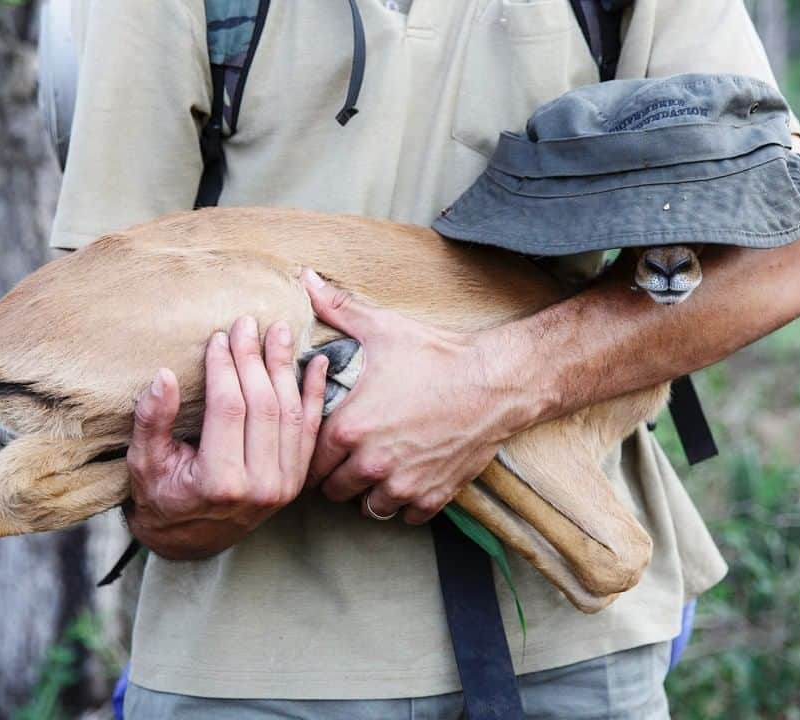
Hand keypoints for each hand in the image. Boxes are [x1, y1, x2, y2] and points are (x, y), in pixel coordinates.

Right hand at [125, 316, 327, 559]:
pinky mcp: (296, 481)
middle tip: (247, 323)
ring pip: (290, 413)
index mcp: (220, 482)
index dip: (224, 368)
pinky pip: (310, 431)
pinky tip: (316, 362)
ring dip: (285, 368)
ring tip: (279, 332)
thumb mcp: (144, 464)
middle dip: (254, 359)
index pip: (229, 408)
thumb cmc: (160, 498)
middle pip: (263, 405)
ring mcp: (284, 486)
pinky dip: (315, 394)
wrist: (190, 543)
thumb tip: (163, 376)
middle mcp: (260, 486)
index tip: (218, 337)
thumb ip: (151, 421)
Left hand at [301, 269, 519, 524]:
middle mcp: (370, 465)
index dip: (313, 451)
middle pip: (332, 490)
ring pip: (367, 508)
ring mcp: (402, 486)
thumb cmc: (436, 355)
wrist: (494, 383)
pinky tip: (410, 477)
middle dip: (337, 475)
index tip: (325, 441)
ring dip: (370, 492)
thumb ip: (336, 308)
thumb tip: (305, 278)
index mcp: (348, 430)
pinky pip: (405, 516)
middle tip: (349, 456)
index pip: (308, 460)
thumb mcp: (382, 329)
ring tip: (379, 468)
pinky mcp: (432, 498)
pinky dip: (406, 502)